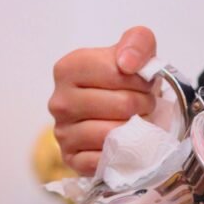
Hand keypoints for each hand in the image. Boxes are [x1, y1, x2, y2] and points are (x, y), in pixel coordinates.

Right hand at [48, 26, 157, 174]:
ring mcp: (63, 133)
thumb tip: (127, 63)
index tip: (144, 85)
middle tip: (144, 107)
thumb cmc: (125, 83)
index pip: (117, 73)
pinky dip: (121, 156)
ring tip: (137, 123)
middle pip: (121, 105)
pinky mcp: (71, 160)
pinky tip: (125, 146)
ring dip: (136, 132)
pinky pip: (104, 161)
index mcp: (68, 69)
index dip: (141, 81)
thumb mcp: (135, 52)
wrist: (123, 114)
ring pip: (114, 134)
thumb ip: (137, 42)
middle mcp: (59, 101)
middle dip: (142, 106)